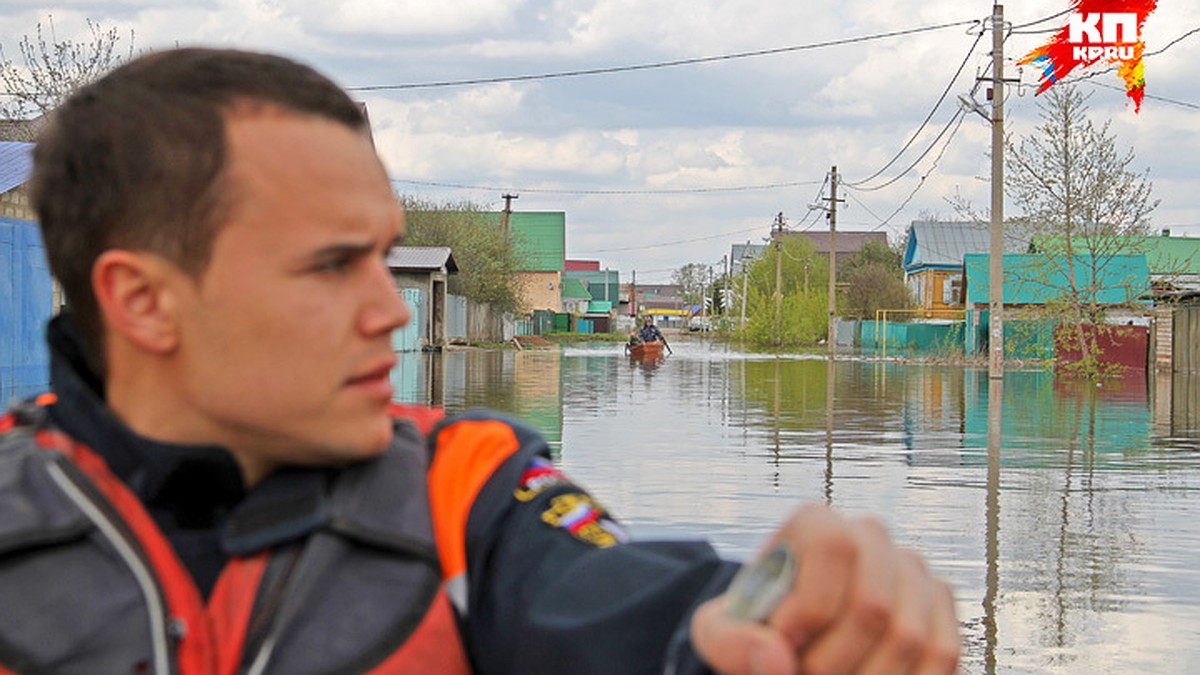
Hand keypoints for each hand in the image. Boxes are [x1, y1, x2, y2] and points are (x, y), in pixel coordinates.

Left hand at [691, 504, 959, 674]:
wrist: (790, 640)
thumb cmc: (756, 630)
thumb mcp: (721, 634)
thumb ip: (733, 642)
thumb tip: (776, 655)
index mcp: (817, 523)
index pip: (833, 545)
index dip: (809, 606)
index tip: (784, 641)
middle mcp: (873, 536)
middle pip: (872, 605)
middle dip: (833, 661)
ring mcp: (914, 572)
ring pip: (909, 638)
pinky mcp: (942, 611)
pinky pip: (940, 658)